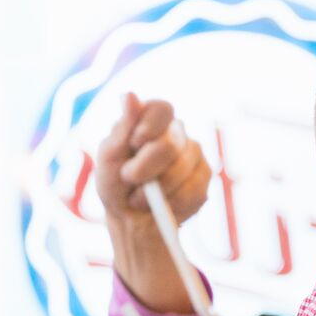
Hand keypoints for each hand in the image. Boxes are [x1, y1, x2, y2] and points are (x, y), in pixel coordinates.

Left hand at [96, 93, 208, 225]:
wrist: (133, 220)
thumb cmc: (116, 186)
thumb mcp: (109, 158)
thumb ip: (122, 129)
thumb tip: (129, 94)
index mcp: (151, 122)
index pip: (162, 109)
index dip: (151, 126)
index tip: (135, 143)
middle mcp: (176, 135)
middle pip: (171, 144)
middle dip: (146, 167)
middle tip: (129, 179)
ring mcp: (194, 155)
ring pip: (183, 168)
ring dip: (158, 190)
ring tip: (140, 199)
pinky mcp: (205, 178)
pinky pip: (195, 190)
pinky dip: (174, 203)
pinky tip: (162, 206)